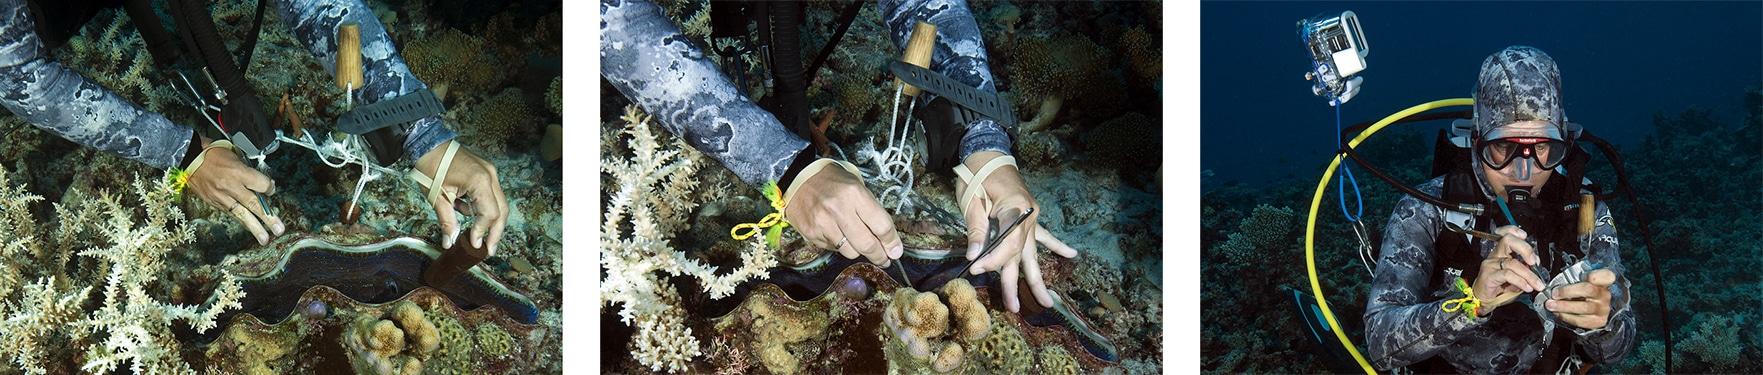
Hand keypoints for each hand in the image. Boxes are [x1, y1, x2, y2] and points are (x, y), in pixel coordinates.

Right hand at [185, 139, 283, 245]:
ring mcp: (221, 197)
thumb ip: (249, 171)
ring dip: (255, 228)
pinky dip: (242, 221)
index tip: (271, 190)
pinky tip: (251, 228)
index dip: (270, 188)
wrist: (189, 159)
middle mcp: (230, 186)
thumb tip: (263, 185)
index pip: (262, 185)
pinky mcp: (214, 203)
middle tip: (279, 230)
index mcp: (238, 172)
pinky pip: (232, 214)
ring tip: (265, 240)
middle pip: (254, 204)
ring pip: (242, 215)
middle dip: (268, 218)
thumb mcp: (235, 155)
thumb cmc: (214, 154)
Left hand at [413, 140, 507, 254]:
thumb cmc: (430, 166)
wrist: (428, 143)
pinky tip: (465, 211)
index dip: (482, 231)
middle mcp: (490, 176)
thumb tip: (450, 242)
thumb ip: (447, 221)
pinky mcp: (485, 172)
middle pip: (502, 210)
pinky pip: (490, 195)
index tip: (474, 244)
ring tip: (478, 236)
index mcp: (479, 181)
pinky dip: (482, 207)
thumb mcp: (437, 197)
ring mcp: (490, 172)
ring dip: (490, 221)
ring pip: (499, 203)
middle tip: (488, 250)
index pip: (489, 213)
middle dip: (495, 232)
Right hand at [782, 162, 902, 267]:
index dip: (892, 242)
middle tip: (885, 259)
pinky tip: (837, 234)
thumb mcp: (857, 187)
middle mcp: (839, 209)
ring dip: (859, 251)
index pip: (882, 225)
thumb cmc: (833, 182)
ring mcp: (823, 222)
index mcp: (855, 194)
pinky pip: (834, 249)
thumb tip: (888, 241)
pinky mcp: (811, 233)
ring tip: (858, 243)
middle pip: (868, 244)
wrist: (798, 178)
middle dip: (880, 256)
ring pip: (851, 252)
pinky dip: (840, 246)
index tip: (896, 251)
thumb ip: (873, 212)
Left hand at [956, 151, 1078, 312]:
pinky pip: (1044, 235)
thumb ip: (976, 229)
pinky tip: (1071, 255)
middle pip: (1021, 256)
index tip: (976, 268)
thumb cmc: (977, 173)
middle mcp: (1028, 216)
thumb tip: (975, 257)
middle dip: (1016, 284)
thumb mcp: (971, 200)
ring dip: (1037, 278)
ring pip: (1033, 253)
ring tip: (1046, 302)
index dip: (993, 260)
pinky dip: (1057, 246)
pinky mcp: (1030, 216)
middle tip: (1014, 308)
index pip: (1007, 243)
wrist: (989, 153)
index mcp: (1015, 208)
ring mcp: (1032, 217)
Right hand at [1472, 225, 1545, 314]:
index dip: (1514, 231)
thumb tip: (1536, 265)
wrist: (1484, 301)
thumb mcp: (1516, 276)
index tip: (1524, 236)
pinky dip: (1520, 281)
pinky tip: (1526, 287)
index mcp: (1501, 253)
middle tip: (1534, 262)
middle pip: (1508, 241)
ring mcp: (1490, 265)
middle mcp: (1495, 256)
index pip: (1505, 234)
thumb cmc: (1499, 287)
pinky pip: (1508, 275)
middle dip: (1525, 249)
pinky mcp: (1488, 275)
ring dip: (1529, 275)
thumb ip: (1525, 268)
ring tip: (1536, 284)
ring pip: (1513, 263)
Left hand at [1549, 269, 1615, 328]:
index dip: (1593, 275)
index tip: (1581, 276)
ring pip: (1584, 308)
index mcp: (1603, 281)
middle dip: (1567, 292)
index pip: (1606, 276)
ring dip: (1563, 306)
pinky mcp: (1598, 321)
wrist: (1593, 308)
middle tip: (1554, 294)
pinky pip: (1581, 321)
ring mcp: (1603, 309)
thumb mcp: (1580, 281)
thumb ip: (1571, 279)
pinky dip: (1566, 317)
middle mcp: (1605, 295)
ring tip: (1551, 305)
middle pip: (1589, 290)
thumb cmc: (1583, 291)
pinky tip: (1558, 313)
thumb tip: (1551, 283)